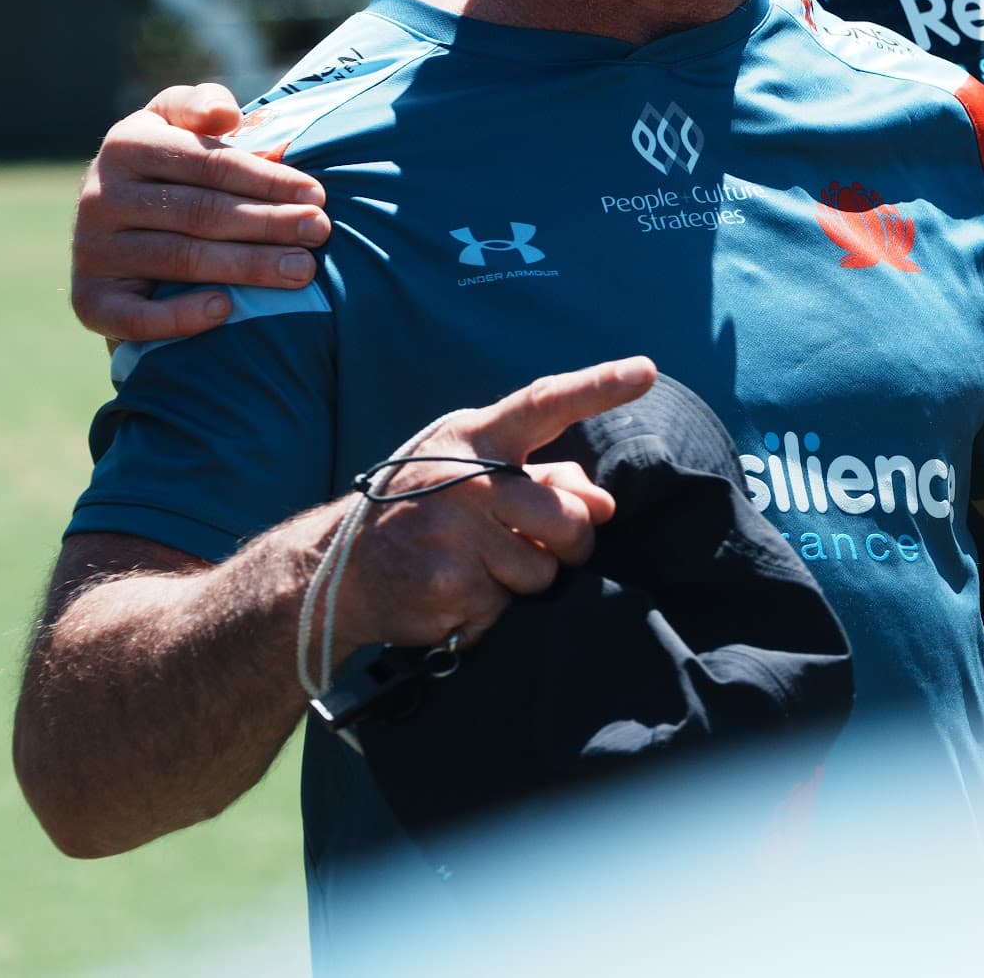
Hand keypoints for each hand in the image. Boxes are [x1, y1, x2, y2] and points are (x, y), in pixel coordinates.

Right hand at [72, 84, 331, 344]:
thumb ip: (200, 105)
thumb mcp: (174, 122)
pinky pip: (134, 316)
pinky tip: (227, 309)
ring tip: (301, 270)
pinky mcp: (89, 300)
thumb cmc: (166, 167)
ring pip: (180, 260)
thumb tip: (227, 116)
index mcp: (126, 145)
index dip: (266, 179)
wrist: (110, 228)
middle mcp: (99, 197)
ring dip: (247, 266)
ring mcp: (91, 250)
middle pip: (200, 212)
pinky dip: (180, 316)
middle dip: (268, 222)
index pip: (208, 163)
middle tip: (320, 231)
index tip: (317, 194)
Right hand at [329, 357, 659, 650]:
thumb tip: (602, 504)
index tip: (646, 371)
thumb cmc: (418, 510)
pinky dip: (487, 612)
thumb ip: (538, 477)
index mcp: (473, 439)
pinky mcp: (450, 588)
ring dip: (520, 579)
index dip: (598, 386)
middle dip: (564, 541)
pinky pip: (506, 609)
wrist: (337, 571)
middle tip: (524, 542)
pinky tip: (450, 594)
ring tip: (472, 565)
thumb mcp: (466, 473)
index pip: (544, 404)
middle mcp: (466, 480)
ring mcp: (455, 535)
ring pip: (543, 572)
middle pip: (568, 518)